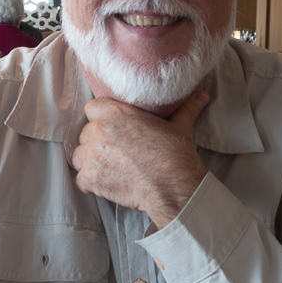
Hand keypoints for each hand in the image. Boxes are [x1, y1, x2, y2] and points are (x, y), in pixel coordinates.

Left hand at [72, 91, 209, 228]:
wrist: (172, 187)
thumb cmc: (174, 155)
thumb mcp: (179, 126)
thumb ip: (185, 109)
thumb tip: (201, 95)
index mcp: (114, 112)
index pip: (92, 108)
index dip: (101, 118)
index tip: (112, 128)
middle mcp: (98, 131)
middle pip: (86, 133)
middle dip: (97, 142)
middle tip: (116, 152)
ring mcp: (90, 156)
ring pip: (79, 156)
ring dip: (91, 162)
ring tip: (110, 168)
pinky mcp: (89, 179)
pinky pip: (81, 180)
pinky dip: (91, 183)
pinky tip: (108, 184)